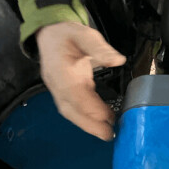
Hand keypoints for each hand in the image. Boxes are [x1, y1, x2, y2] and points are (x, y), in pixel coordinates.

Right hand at [36, 22, 125, 140]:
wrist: (50, 34)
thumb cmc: (68, 34)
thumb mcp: (85, 34)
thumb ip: (100, 48)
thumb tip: (118, 60)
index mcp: (60, 69)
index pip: (74, 93)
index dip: (90, 107)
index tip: (108, 116)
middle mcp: (56, 83)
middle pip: (70, 109)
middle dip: (89, 124)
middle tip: (108, 135)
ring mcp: (57, 89)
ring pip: (70, 112)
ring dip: (88, 125)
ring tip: (106, 133)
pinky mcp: (62, 92)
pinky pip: (72, 108)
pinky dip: (85, 118)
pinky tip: (100, 121)